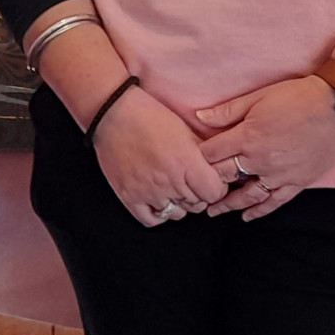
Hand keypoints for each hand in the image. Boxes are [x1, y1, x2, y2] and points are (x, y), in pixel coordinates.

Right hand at [91, 86, 230, 227]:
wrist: (114, 114)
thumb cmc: (151, 116)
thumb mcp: (185, 129)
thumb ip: (204, 151)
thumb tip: (220, 165)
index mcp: (186, 162)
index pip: (214, 193)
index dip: (217, 187)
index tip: (213, 181)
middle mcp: (169, 181)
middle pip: (197, 204)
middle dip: (199, 194)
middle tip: (192, 182)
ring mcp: (148, 192)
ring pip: (177, 214)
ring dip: (180, 203)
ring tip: (175, 188)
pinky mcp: (129, 197)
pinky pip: (152, 220)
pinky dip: (159, 214)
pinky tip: (161, 200)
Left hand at [196, 76, 334, 220]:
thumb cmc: (297, 97)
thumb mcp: (259, 96)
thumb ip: (228, 111)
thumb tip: (200, 117)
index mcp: (248, 136)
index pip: (213, 154)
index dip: (199, 159)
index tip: (190, 163)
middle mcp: (260, 159)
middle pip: (225, 176)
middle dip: (208, 183)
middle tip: (195, 190)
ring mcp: (279, 174)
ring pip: (247, 196)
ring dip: (228, 204)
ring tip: (213, 211)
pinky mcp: (297, 182)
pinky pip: (274, 202)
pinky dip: (259, 211)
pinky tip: (247, 216)